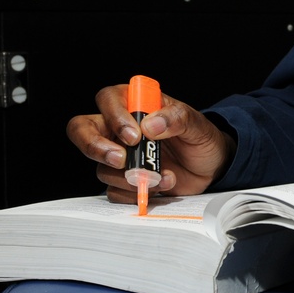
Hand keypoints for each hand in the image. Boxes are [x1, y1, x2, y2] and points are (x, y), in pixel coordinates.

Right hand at [66, 84, 235, 204]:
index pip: (108, 99)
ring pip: (102, 167)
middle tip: (121, 160)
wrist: (211, 167)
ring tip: (162, 176)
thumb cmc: (200, 137)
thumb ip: (176, 118)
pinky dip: (134, 193)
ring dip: (131, 176)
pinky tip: (158, 187)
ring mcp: (120, 156)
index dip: (114, 116)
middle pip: (82, 130)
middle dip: (95, 146)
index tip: (135, 135)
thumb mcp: (197, 124)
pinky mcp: (123, 181)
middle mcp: (119, 129)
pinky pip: (114, 191)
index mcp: (135, 105)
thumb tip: (151, 124)